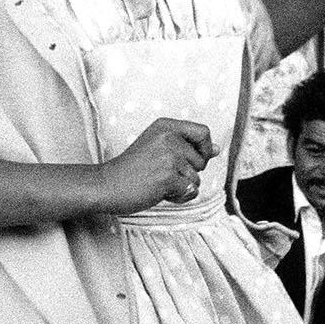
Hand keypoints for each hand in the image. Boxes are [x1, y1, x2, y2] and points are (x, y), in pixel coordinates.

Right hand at [96, 117, 214, 214]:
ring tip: (158, 183)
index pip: (204, 132)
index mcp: (166, 126)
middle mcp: (169, 137)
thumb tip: (217, 149)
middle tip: (163, 174)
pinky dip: (178, 197)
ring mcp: (169, 156)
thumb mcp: (159, 148)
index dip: (204, 149)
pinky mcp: (168, 176)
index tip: (192, 160)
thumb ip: (188, 147)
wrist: (107, 184)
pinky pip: (190, 191)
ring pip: (196, 179)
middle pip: (202, 160)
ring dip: (181, 187)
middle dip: (188, 173)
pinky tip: (160, 193)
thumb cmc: (132, 169)